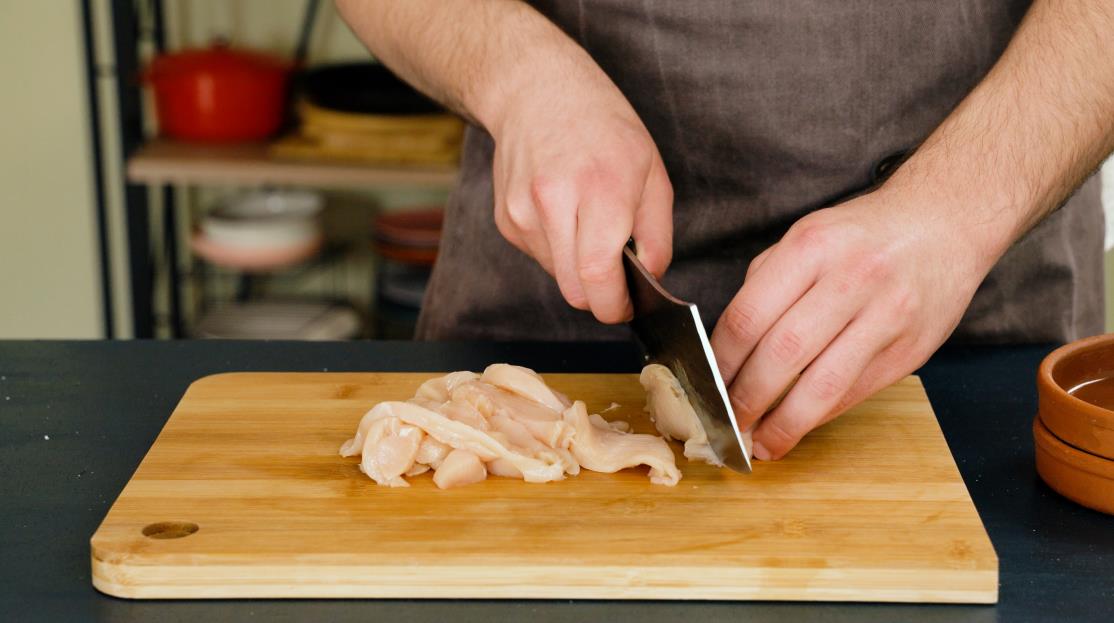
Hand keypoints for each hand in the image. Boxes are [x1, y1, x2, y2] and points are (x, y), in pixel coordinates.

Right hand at [488, 65, 672, 322]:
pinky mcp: (505, 220)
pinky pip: (540, 257)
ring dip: (578, 269)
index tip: (628, 308)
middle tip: (617, 282)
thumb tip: (650, 281)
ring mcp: (522, 213)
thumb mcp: (651, 170)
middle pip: (575, 291)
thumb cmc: (603, 127)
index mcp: (601, 189)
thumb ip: (657, 234)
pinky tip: (564, 213)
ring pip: (558, 277)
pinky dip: (558, 250)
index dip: (616, 306)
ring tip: (588, 227)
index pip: (600, 276)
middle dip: (600, 297)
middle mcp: (555, 202)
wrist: (535, 91)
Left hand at [710, 185, 994, 460]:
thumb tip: (727, 346)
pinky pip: (856, 393)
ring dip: (785, 423)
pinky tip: (799, 425)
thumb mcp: (807, 236)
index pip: (749, 316)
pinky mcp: (911, 350)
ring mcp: (887, 316)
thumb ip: (766, 284)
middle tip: (727, 422)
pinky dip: (821, 415)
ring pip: (824, 385)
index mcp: (811, 247)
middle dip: (746, 398)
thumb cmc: (862, 236)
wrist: (945, 225)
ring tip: (761, 444)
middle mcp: (851, 279)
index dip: (721, 360)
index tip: (705, 385)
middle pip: (782, 354)